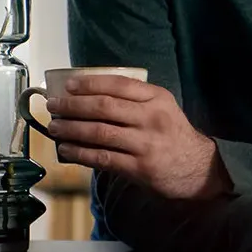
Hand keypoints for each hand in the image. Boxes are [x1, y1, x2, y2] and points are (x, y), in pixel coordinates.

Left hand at [46, 75, 228, 199]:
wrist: (197, 168)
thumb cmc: (174, 134)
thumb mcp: (163, 107)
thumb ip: (136, 99)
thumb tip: (91, 94)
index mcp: (158, 98)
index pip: (119, 85)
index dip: (90, 84)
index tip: (69, 85)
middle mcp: (152, 118)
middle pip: (104, 107)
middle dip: (73, 105)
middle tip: (54, 105)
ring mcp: (145, 144)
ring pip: (99, 133)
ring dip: (71, 129)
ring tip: (55, 127)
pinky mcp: (139, 167)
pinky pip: (102, 158)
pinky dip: (80, 153)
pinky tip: (67, 149)